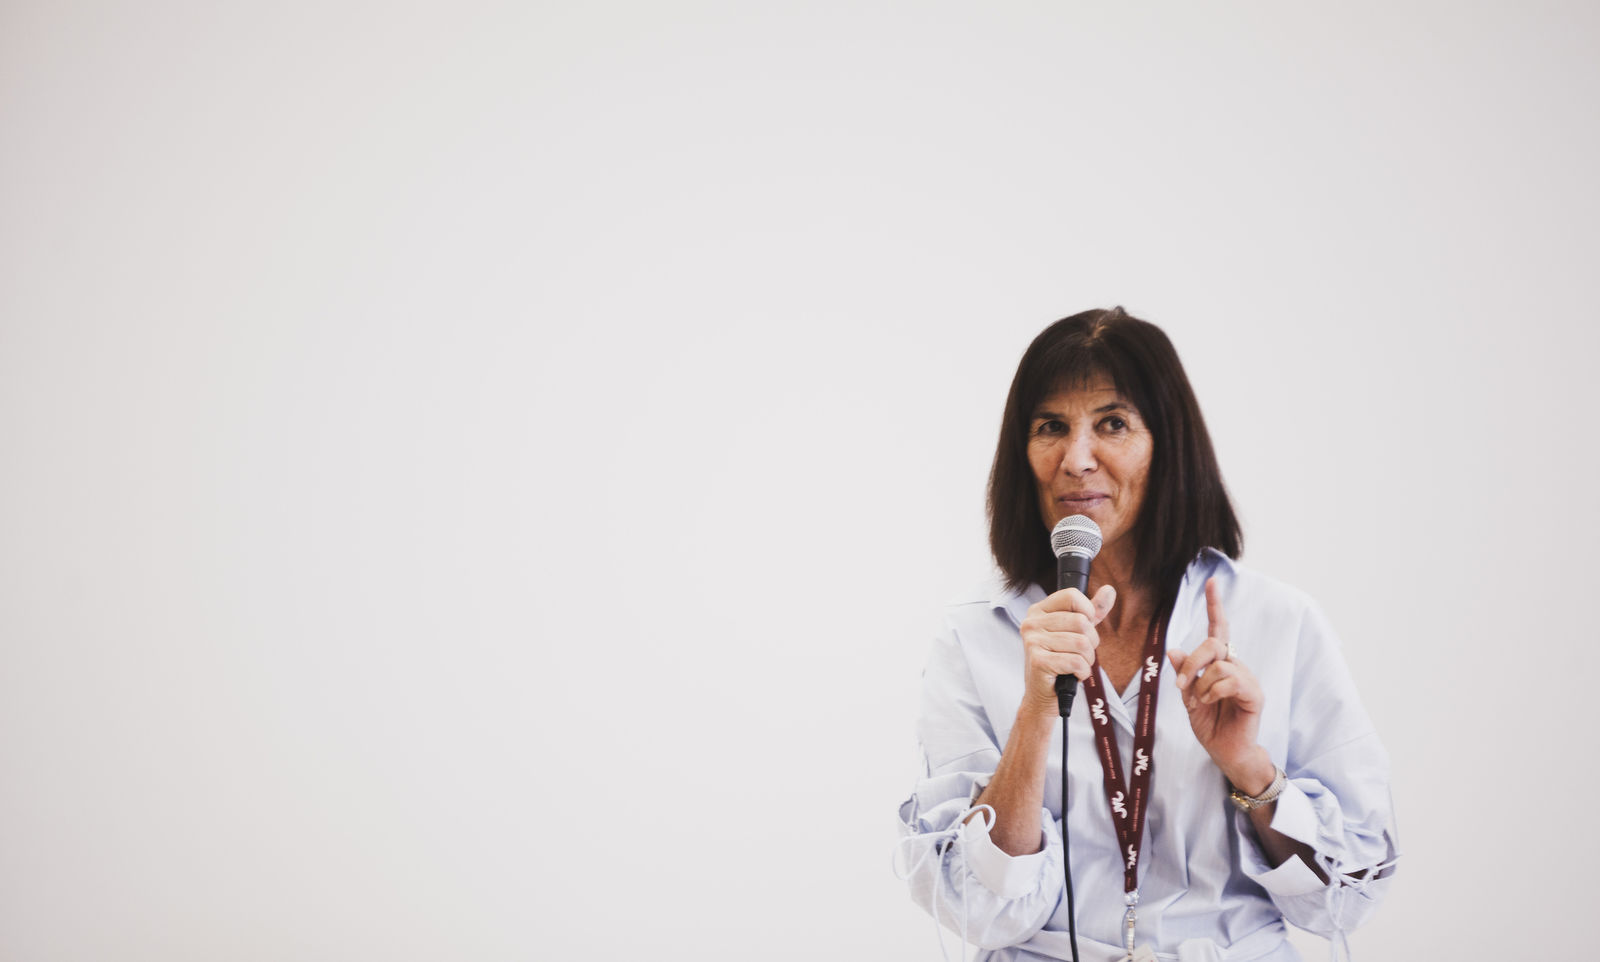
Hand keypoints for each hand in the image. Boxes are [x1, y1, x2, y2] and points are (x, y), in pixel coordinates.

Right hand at [1018, 584, 1116, 718]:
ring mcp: (1033, 641)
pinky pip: (1076, 662)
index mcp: (1039, 610)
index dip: (1087, 612)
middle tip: (1080, 654)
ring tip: (1076, 665)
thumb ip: (1092, 611)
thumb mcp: (1076, 631)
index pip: (1072, 596)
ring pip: (1082, 643)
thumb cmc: (1060, 660)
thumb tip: (1109, 590)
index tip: (1084, 628)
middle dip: (1091, 642)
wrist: (1043, 694)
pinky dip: (1082, 672)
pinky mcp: (1038, 661)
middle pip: (1081, 621)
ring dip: (1087, 660)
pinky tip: (1072, 675)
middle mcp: (1032, 622)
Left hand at [1167, 577, 1272, 791]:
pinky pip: (1229, 680)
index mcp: (1220, 663)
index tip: (1211, 582)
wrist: (1225, 752)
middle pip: (1212, 643)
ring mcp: (1247, 678)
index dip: (1214, 605)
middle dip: (1192, 662)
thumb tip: (1174, 650)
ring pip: (1219, 664)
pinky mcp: (1254, 694)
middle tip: (1180, 686)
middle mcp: (1236, 665)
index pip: (1217, 629)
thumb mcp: (1188, 696)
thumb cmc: (1210, 724)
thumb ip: (1184, 673)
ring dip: (1200, 685)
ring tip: (1200, 702)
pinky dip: (1212, 692)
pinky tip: (1209, 704)